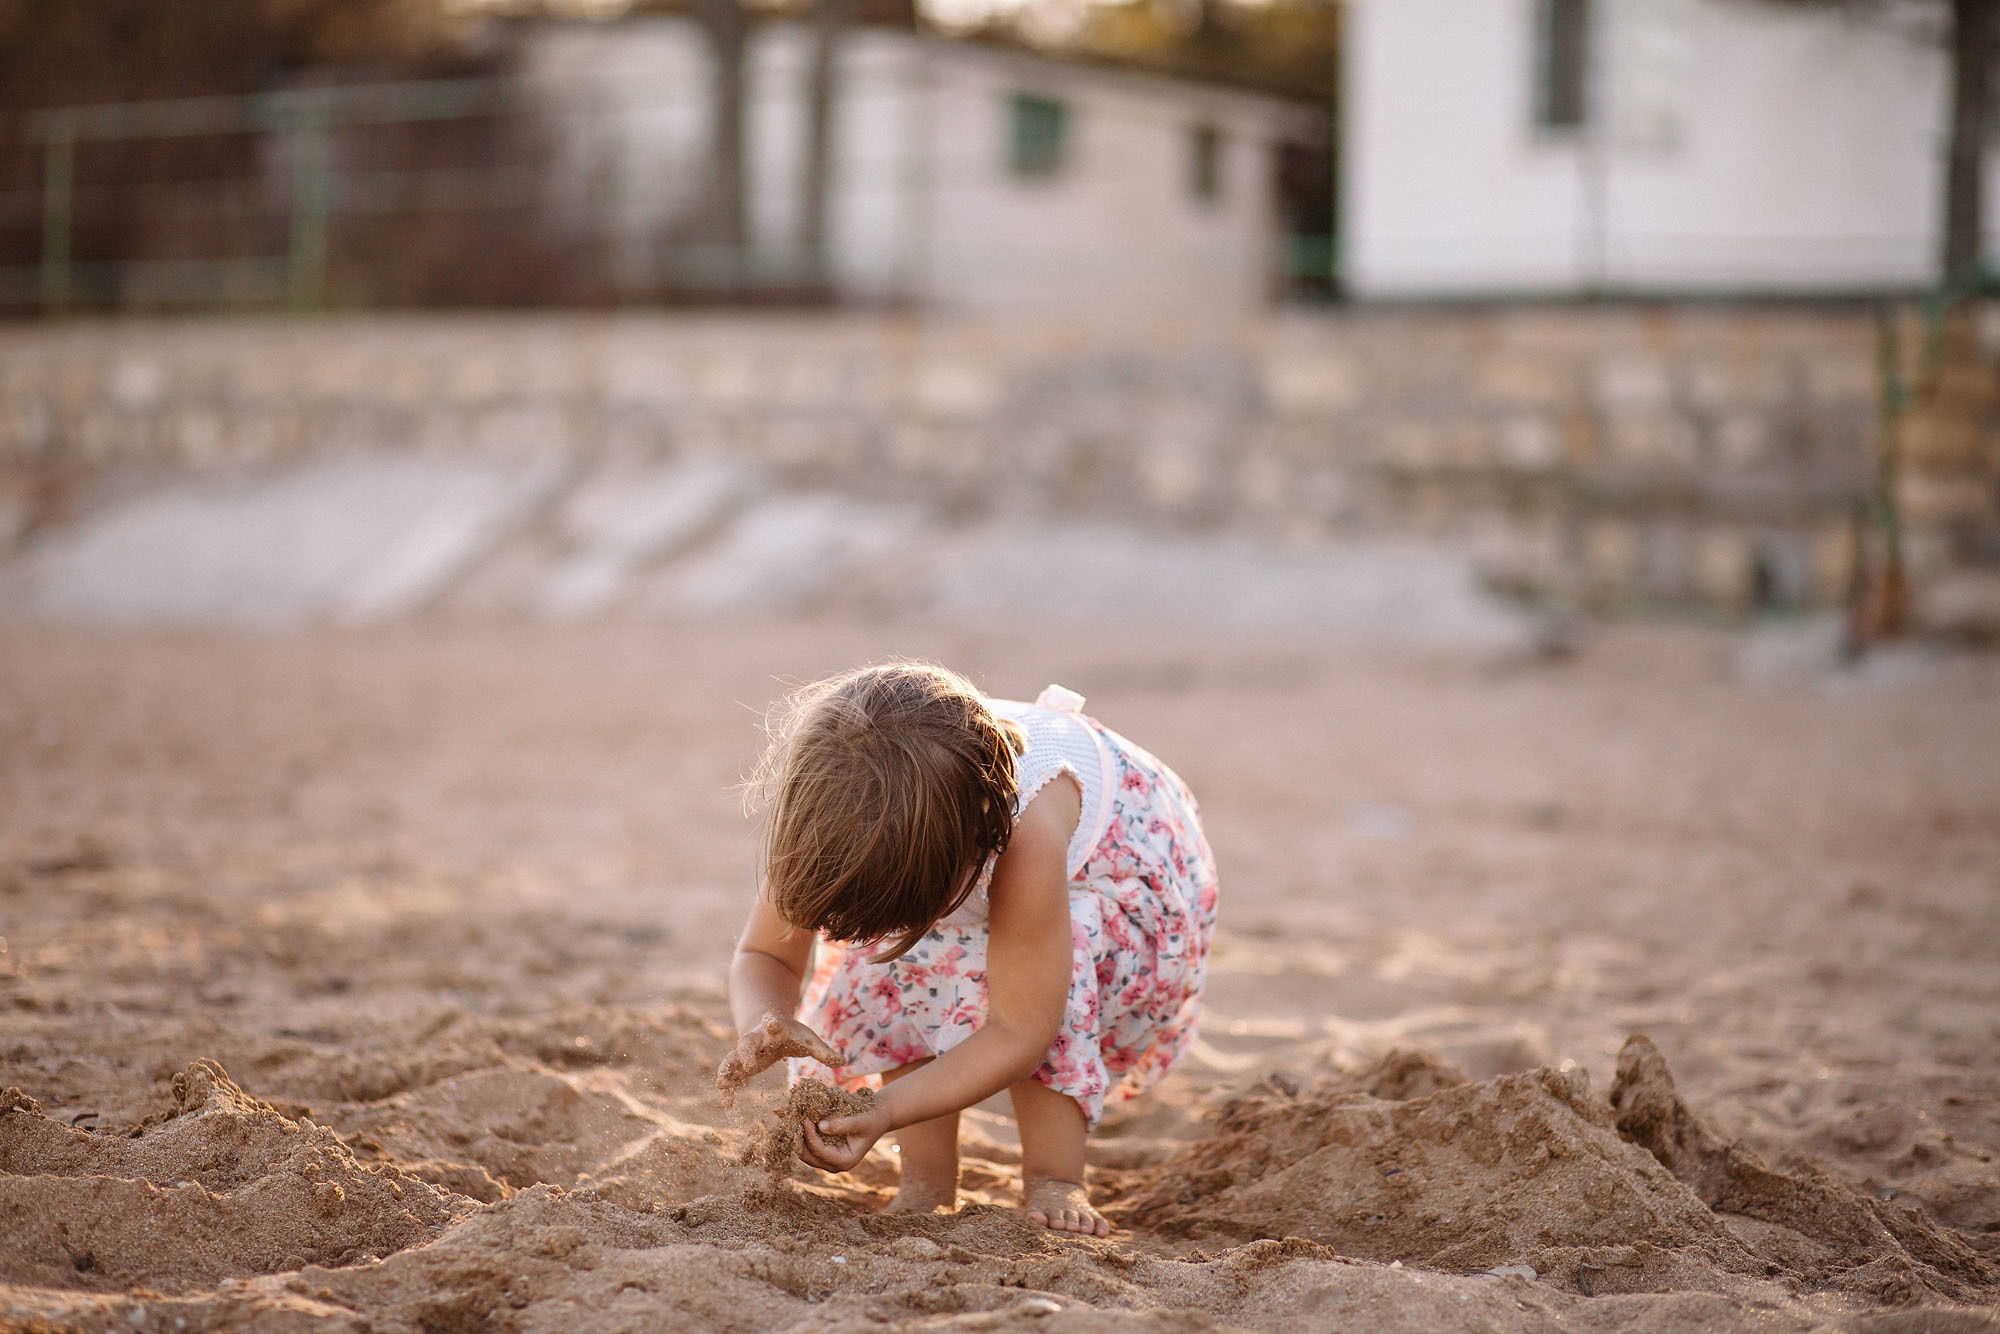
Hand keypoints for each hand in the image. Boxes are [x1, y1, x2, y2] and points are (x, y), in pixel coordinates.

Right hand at [715, 1013, 843, 1106]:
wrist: (768, 1024)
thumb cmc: (793, 1035)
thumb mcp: (808, 1040)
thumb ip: (823, 1051)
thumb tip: (843, 1062)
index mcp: (775, 1030)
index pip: (772, 1024)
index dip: (771, 1022)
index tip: (770, 1019)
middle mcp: (756, 1039)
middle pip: (747, 1042)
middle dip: (746, 1051)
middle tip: (749, 1063)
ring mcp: (745, 1052)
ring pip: (731, 1059)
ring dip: (727, 1070)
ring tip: (723, 1084)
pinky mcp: (740, 1065)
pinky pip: (730, 1077)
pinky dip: (728, 1089)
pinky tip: (727, 1105)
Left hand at [799, 1102, 890, 1173]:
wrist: (878, 1117)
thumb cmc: (871, 1119)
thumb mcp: (860, 1120)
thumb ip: (841, 1125)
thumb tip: (820, 1126)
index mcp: (846, 1161)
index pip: (820, 1152)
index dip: (810, 1136)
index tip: (805, 1119)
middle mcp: (835, 1165)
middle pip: (809, 1157)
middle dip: (800, 1140)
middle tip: (794, 1120)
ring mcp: (829, 1160)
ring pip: (806, 1153)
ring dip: (799, 1138)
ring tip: (795, 1120)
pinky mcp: (825, 1151)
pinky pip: (809, 1147)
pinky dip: (804, 1136)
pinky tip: (800, 1122)